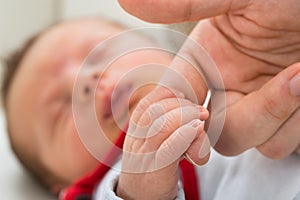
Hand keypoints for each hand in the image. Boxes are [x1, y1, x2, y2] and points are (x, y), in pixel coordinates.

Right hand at [117, 89, 208, 199]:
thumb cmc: (153, 170)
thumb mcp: (153, 146)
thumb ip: (167, 131)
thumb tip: (194, 120)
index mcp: (135, 133)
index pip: (145, 105)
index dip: (165, 94)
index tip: (183, 94)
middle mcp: (137, 142)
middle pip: (155, 112)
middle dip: (180, 104)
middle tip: (199, 110)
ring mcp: (145, 156)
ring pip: (162, 126)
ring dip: (186, 116)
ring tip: (201, 117)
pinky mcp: (156, 171)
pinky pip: (169, 148)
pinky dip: (185, 134)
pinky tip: (197, 129)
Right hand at [119, 0, 299, 157]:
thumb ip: (185, 3)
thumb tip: (126, 0)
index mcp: (206, 57)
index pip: (171, 97)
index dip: (170, 114)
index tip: (189, 117)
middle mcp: (227, 83)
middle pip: (207, 131)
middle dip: (226, 125)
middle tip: (237, 107)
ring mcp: (256, 101)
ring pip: (244, 141)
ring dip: (272, 118)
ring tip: (298, 75)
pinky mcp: (286, 115)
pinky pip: (277, 143)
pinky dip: (293, 125)